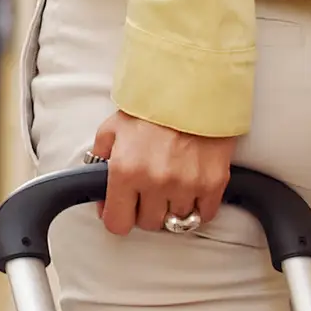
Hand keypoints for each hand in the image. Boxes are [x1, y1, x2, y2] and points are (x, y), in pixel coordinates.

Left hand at [90, 110, 236, 234]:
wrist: (193, 86)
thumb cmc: (153, 106)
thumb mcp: (113, 128)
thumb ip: (99, 160)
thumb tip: (98, 190)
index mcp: (125, 171)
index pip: (117, 223)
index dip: (118, 217)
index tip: (123, 210)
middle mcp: (155, 182)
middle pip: (148, 223)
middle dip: (146, 210)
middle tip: (149, 190)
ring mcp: (186, 185)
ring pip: (176, 221)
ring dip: (173, 207)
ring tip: (172, 185)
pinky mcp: (213, 183)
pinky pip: (204, 214)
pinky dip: (198, 207)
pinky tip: (192, 189)